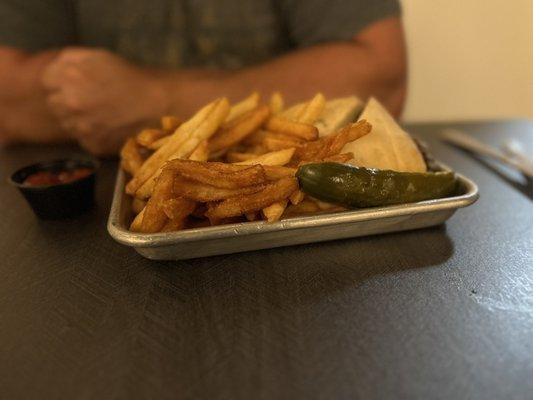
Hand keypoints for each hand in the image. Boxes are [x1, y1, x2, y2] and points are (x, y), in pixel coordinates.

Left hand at [41, 48, 166, 155]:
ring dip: (79, 119)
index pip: (47, 81)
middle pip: (54, 104)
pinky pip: (84, 139)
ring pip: (68, 124)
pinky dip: (94, 134)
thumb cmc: (130, 77)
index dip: (61, 81)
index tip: (77, 83)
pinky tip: (110, 126)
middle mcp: (69, 104)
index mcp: (67, 77)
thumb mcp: (97, 56)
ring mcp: (80, 128)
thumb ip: (68, 59)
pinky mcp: (93, 145)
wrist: (158, 104)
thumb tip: (53, 69)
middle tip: (93, 99)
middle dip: (68, 101)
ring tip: (103, 113)